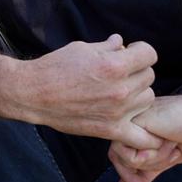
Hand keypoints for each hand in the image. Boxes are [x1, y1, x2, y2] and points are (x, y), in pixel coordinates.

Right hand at [21, 34, 160, 147]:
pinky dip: (148, 135)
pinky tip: (139, 124)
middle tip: (120, 73)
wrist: (32, 94)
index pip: (149, 54)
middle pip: (149, 76)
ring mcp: (118, 111)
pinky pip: (143, 137)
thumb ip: (106, 47)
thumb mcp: (81, 48)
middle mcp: (120, 89)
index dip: (140, 51)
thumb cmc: (54, 67)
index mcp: (114, 65)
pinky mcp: (111, 130)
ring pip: (148, 99)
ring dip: (138, 94)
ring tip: (121, 93)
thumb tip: (121, 43)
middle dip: (136, 71)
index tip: (131, 53)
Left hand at [109, 92, 181, 181]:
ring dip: (155, 159)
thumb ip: (143, 172)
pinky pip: (131, 156)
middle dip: (150, 165)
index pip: (118, 159)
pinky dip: (154, 155)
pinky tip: (168, 138)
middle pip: (119, 161)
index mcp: (131, 131)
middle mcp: (125, 124)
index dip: (130, 176)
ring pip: (126, 160)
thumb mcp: (164, 158)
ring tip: (171, 142)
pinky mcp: (132, 122)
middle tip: (172, 150)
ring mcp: (127, 121)